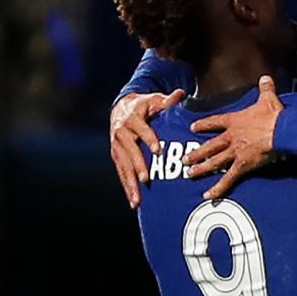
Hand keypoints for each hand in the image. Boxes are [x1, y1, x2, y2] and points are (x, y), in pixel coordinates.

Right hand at [110, 89, 185, 207]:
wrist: (121, 108)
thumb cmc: (144, 105)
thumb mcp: (155, 100)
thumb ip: (168, 100)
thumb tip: (181, 94)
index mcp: (133, 118)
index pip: (142, 130)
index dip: (149, 139)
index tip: (158, 150)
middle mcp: (122, 132)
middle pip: (130, 151)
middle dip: (138, 166)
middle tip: (146, 179)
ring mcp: (117, 146)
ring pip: (123, 166)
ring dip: (130, 183)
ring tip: (137, 199)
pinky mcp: (115, 155)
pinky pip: (121, 172)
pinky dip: (126, 187)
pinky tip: (133, 201)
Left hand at [184, 76, 283, 200]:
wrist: (281, 130)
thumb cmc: (274, 115)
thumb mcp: (268, 98)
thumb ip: (265, 88)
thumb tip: (265, 77)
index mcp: (235, 121)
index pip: (215, 122)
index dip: (203, 125)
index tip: (192, 128)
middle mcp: (231, 137)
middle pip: (210, 146)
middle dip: (196, 153)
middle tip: (185, 159)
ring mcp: (235, 152)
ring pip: (214, 162)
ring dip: (201, 168)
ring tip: (189, 174)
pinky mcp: (242, 165)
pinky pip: (228, 179)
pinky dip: (218, 188)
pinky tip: (208, 196)